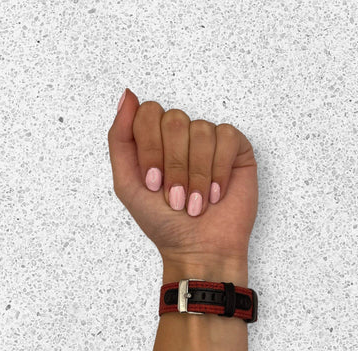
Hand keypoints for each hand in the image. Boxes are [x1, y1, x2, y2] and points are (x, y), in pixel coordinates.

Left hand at [107, 89, 257, 278]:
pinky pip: (226, 137)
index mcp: (154, 140)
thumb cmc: (163, 223)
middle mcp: (181, 136)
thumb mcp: (127, 183)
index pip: (147, 114)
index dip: (150, 149)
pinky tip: (215, 193)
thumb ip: (120, 138)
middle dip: (174, 165)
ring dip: (196, 174)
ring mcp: (209, 141)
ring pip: (201, 130)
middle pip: (174, 119)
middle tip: (176, 197)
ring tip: (196, 201)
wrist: (199, 249)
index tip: (153, 182)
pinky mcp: (236, 149)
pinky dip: (218, 170)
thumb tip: (127, 94)